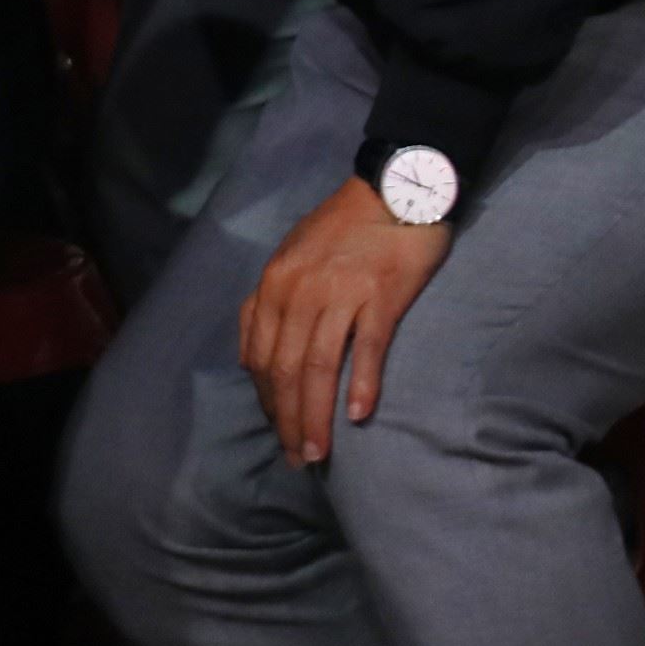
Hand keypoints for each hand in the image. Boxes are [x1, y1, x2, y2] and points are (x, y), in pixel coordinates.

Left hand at [239, 176, 451, 464]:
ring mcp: (340, 292)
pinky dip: (361, 384)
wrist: (393, 188)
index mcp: (275, 282)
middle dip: (287, 419)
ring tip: (318, 451)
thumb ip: (268, 302)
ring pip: (318, 366)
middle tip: (296, 457)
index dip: (267, 400)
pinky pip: (367, 348)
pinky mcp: (380, 295)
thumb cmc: (342, 227)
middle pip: (286, 368)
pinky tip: (359, 415)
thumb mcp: (291, 257)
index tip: (277, 430)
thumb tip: (251, 356)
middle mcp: (300, 290)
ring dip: (316, 416)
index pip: (261, 355)